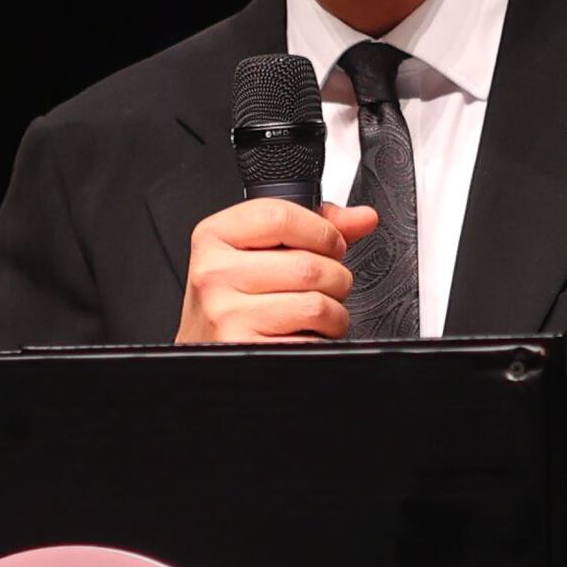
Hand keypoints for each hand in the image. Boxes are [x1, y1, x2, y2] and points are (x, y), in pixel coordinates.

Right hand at [176, 198, 380, 343]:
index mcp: (213, 237)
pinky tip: (303, 335)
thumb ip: (312, 228)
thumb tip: (363, 218)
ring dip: (333, 312)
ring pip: (316, 304)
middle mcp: (214, 274)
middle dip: (335, 278)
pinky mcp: (246, 348)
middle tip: (325, 286)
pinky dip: (320, 340)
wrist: (203, 351)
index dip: (321, 230)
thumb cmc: (234, 299)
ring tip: (316, 314)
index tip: (331, 244)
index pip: (279, 216)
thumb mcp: (258, 252)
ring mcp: (226, 314)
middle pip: (308, 264)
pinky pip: (311, 340)